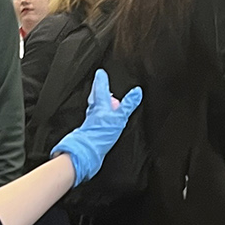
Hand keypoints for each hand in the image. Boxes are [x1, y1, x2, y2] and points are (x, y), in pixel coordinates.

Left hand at [50, 70, 142, 185]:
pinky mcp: (91, 131)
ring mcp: (91, 121)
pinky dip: (98, 114)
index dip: (101, 80)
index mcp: (100, 105)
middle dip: (97, 89)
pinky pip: (95, 118)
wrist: (87, 151)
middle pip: (95, 97)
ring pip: (94, 107)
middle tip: (98, 83)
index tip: (100, 72)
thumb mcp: (119, 118)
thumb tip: (137, 92)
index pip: (100, 89)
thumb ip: (128, 105)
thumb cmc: (100, 134)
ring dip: (98, 101)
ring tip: (102, 100)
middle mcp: (94, 111)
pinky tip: (100, 120)